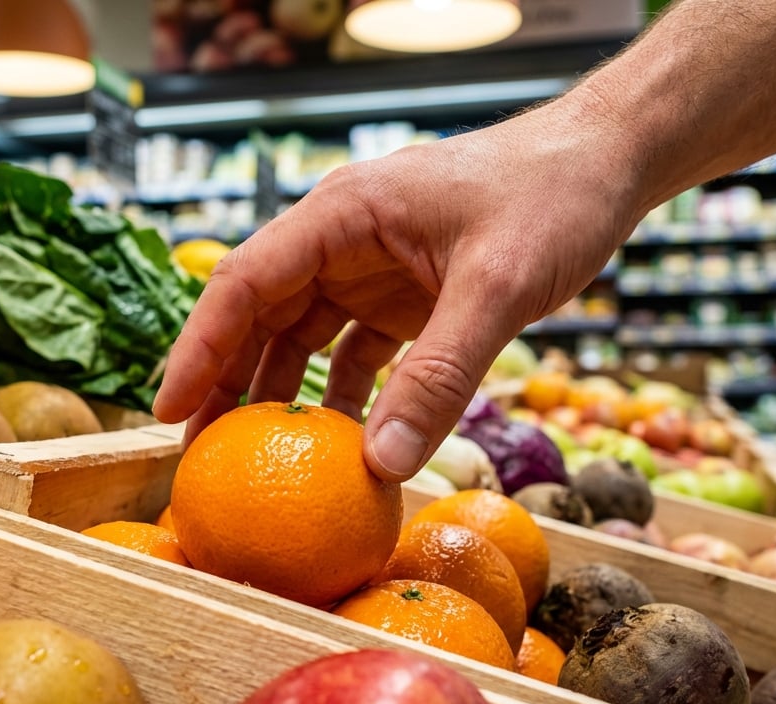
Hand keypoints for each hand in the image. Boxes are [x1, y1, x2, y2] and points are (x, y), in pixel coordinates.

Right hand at [153, 101, 644, 481]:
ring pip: (303, 338)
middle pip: (260, 315)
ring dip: (279, 396)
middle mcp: (345, 241)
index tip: (168, 410)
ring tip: (253, 462)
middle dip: (226, 382)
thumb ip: (440, 376)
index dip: (199, 347)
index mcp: (343, 214)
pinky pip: (358, 355)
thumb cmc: (552, 197)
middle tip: (198, 456)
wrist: (608, 164)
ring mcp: (374, 270)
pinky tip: (343, 447)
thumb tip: (380, 466)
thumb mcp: (499, 287)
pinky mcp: (408, 298)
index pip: (245, 281)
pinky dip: (347, 400)